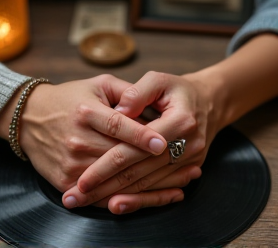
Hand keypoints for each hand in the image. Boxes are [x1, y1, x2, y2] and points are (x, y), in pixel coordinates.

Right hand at [0, 74, 166, 193]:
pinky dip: (126, 200)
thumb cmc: (70, 98)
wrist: (31, 118)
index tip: (163, 143)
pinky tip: (149, 199)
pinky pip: (99, 196)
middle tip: (186, 167)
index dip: (141, 135)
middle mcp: (77, 139)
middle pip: (119, 156)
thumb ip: (126, 91)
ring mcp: (70, 164)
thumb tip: (152, 107)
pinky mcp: (64, 181)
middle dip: (152, 164)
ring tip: (178, 188)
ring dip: (147, 187)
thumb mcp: (98, 85)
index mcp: (86, 112)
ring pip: (114, 180)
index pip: (118, 125)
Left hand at [63, 70, 218, 211]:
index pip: (135, 148)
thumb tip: (117, 112)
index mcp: (179, 121)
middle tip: (76, 197)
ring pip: (148, 184)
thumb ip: (137, 93)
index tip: (83, 179)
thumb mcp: (160, 80)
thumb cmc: (178, 89)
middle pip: (139, 172)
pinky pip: (160, 186)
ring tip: (88, 203)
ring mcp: (190, 160)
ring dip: (118, 195)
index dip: (107, 165)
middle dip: (106, 186)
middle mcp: (188, 145)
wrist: (209, 102)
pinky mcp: (189, 168)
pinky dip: (139, 198)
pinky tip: (118, 204)